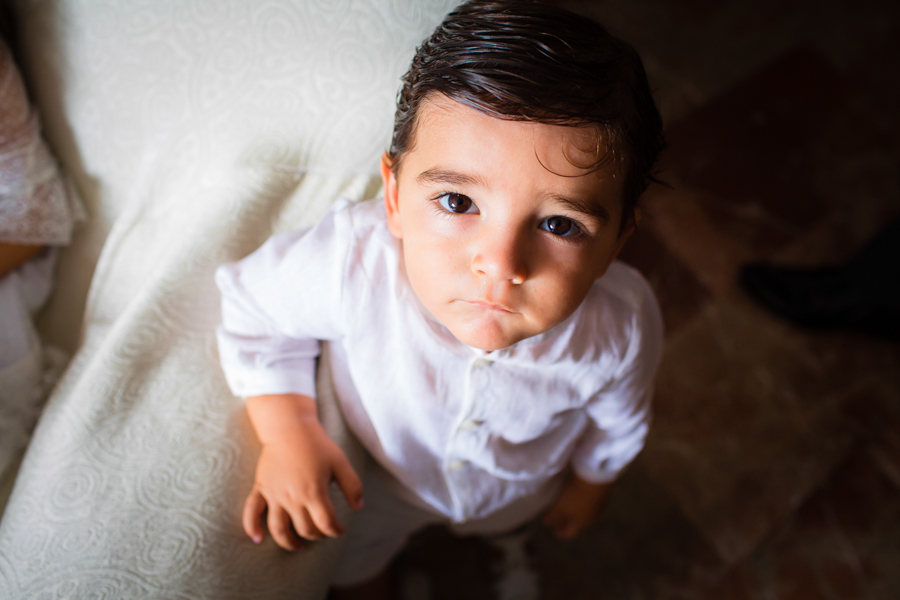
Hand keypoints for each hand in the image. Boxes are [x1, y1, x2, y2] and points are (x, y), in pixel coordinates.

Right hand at [242, 394, 362, 550]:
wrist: (289, 427)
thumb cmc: (317, 444)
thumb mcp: (341, 462)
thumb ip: (352, 486)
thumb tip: (358, 507)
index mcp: (313, 492)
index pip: (325, 524)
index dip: (336, 530)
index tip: (340, 529)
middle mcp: (292, 498)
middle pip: (305, 529)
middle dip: (318, 535)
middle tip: (323, 531)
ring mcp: (274, 495)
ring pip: (279, 529)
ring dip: (289, 542)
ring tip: (298, 546)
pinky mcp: (261, 488)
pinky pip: (251, 512)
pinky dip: (251, 527)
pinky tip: (257, 538)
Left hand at [541, 474, 610, 539]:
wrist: (596, 479)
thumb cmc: (576, 497)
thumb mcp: (561, 507)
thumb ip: (553, 516)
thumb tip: (546, 523)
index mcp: (581, 524)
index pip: (570, 533)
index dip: (562, 533)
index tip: (555, 533)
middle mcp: (591, 518)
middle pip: (578, 523)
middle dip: (567, 522)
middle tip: (559, 520)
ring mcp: (597, 507)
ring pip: (584, 513)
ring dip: (574, 512)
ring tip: (566, 507)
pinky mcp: (601, 495)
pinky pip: (588, 503)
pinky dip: (580, 503)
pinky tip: (575, 496)